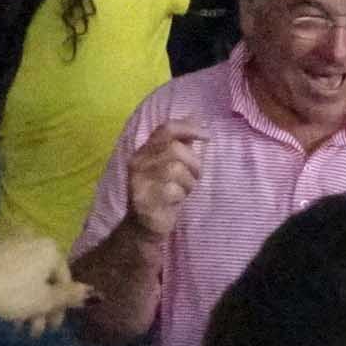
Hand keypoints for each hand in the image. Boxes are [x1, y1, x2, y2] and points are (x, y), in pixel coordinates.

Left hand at [0, 230, 89, 334]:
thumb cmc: (11, 294)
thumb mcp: (44, 301)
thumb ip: (70, 296)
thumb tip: (94, 293)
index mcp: (49, 247)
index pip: (63, 279)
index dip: (60, 307)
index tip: (51, 327)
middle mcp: (30, 235)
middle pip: (41, 275)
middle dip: (39, 305)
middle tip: (32, 330)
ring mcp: (3, 236)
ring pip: (20, 269)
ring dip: (22, 296)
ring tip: (14, 323)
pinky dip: (2, 279)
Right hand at [125, 121, 204, 241]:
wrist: (144, 228)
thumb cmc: (162, 195)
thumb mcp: (172, 166)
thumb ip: (181, 143)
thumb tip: (196, 117)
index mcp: (144, 151)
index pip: (166, 129)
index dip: (188, 128)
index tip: (207, 136)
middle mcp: (138, 162)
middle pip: (174, 149)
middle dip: (193, 163)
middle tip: (194, 177)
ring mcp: (139, 180)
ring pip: (175, 168)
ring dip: (188, 182)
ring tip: (183, 191)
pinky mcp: (144, 199)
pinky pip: (172, 189)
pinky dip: (181, 195)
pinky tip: (175, 201)